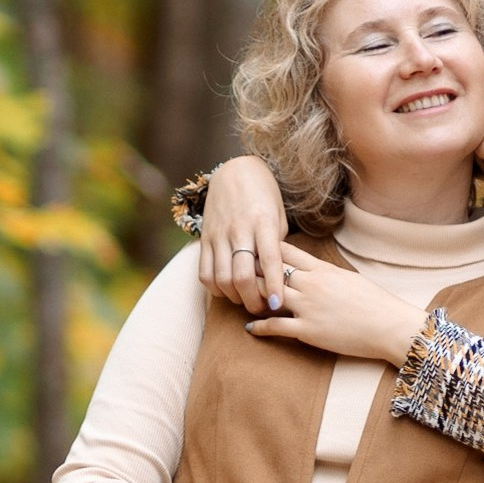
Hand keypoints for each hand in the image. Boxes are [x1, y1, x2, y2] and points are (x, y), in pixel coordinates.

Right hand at [198, 157, 288, 312]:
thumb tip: (276, 277)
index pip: (269, 260)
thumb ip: (276, 245)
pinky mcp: (204, 239)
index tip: (278, 305)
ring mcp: (218, 235)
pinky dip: (216, 289)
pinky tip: (228, 290)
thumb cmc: (264, 197)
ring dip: (234, 297)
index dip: (274, 286)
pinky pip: (204, 273)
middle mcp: (238, 229)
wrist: (234, 172)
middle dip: (252, 300)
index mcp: (262, 222)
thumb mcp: (278, 216)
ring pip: (221, 278)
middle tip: (263, 309)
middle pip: (241, 276)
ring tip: (247, 300)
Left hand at [246, 245, 430, 364]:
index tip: (250, 251)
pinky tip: (249, 328)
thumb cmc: (375, 303)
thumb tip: (312, 270)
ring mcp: (307, 307)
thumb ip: (325, 273)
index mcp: (322, 269)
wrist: (390, 326)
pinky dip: (258, 327)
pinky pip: (274, 326)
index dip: (264, 250)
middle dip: (251, 270)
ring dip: (251, 297)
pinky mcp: (307, 330)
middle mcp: (311, 284)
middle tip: (234, 272)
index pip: (285, 251)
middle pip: (270, 270)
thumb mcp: (349, 278)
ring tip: (239, 299)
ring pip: (268, 294)